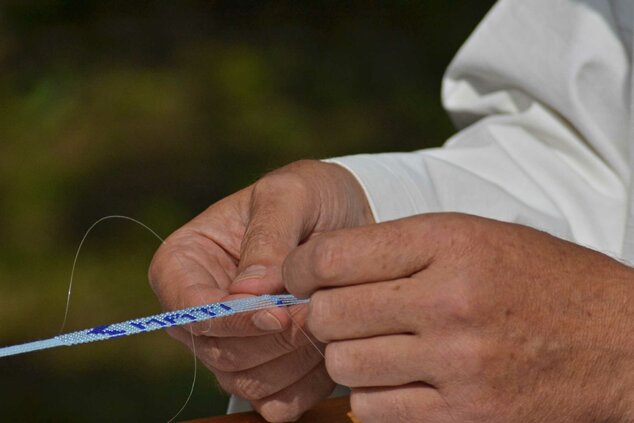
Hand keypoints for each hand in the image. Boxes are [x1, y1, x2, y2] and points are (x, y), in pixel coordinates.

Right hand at [148, 160, 372, 421]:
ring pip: (247, 382)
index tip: (279, 313)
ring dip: (295, 362)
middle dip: (274, 339)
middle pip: (219, 351)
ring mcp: (229, 343)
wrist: (347, 220)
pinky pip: (275, 402)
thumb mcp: (291, 195)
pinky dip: (306, 385)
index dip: (231, 320)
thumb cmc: (311, 197)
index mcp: (184, 262)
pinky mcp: (262, 368)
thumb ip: (268, 237)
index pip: (190, 308)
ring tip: (330, 324)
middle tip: (320, 313)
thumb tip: (247, 290)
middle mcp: (197, 310)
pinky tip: (331, 350)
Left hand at [284, 213, 633, 421]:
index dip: (299, 267)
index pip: (329, 255)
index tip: (301, 274)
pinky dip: (373, 396)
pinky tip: (398, 379)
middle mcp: (449, 301)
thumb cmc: (538, 279)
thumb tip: (316, 267)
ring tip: (373, 345)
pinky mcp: (465, 416)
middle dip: (318, 314)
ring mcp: (457, 364)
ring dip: (345, 357)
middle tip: (335, 312)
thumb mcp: (473, 236)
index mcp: (448, 242)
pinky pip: (373, 410)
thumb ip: (396, 248)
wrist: (616, 341)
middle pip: (327, 315)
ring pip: (344, 366)